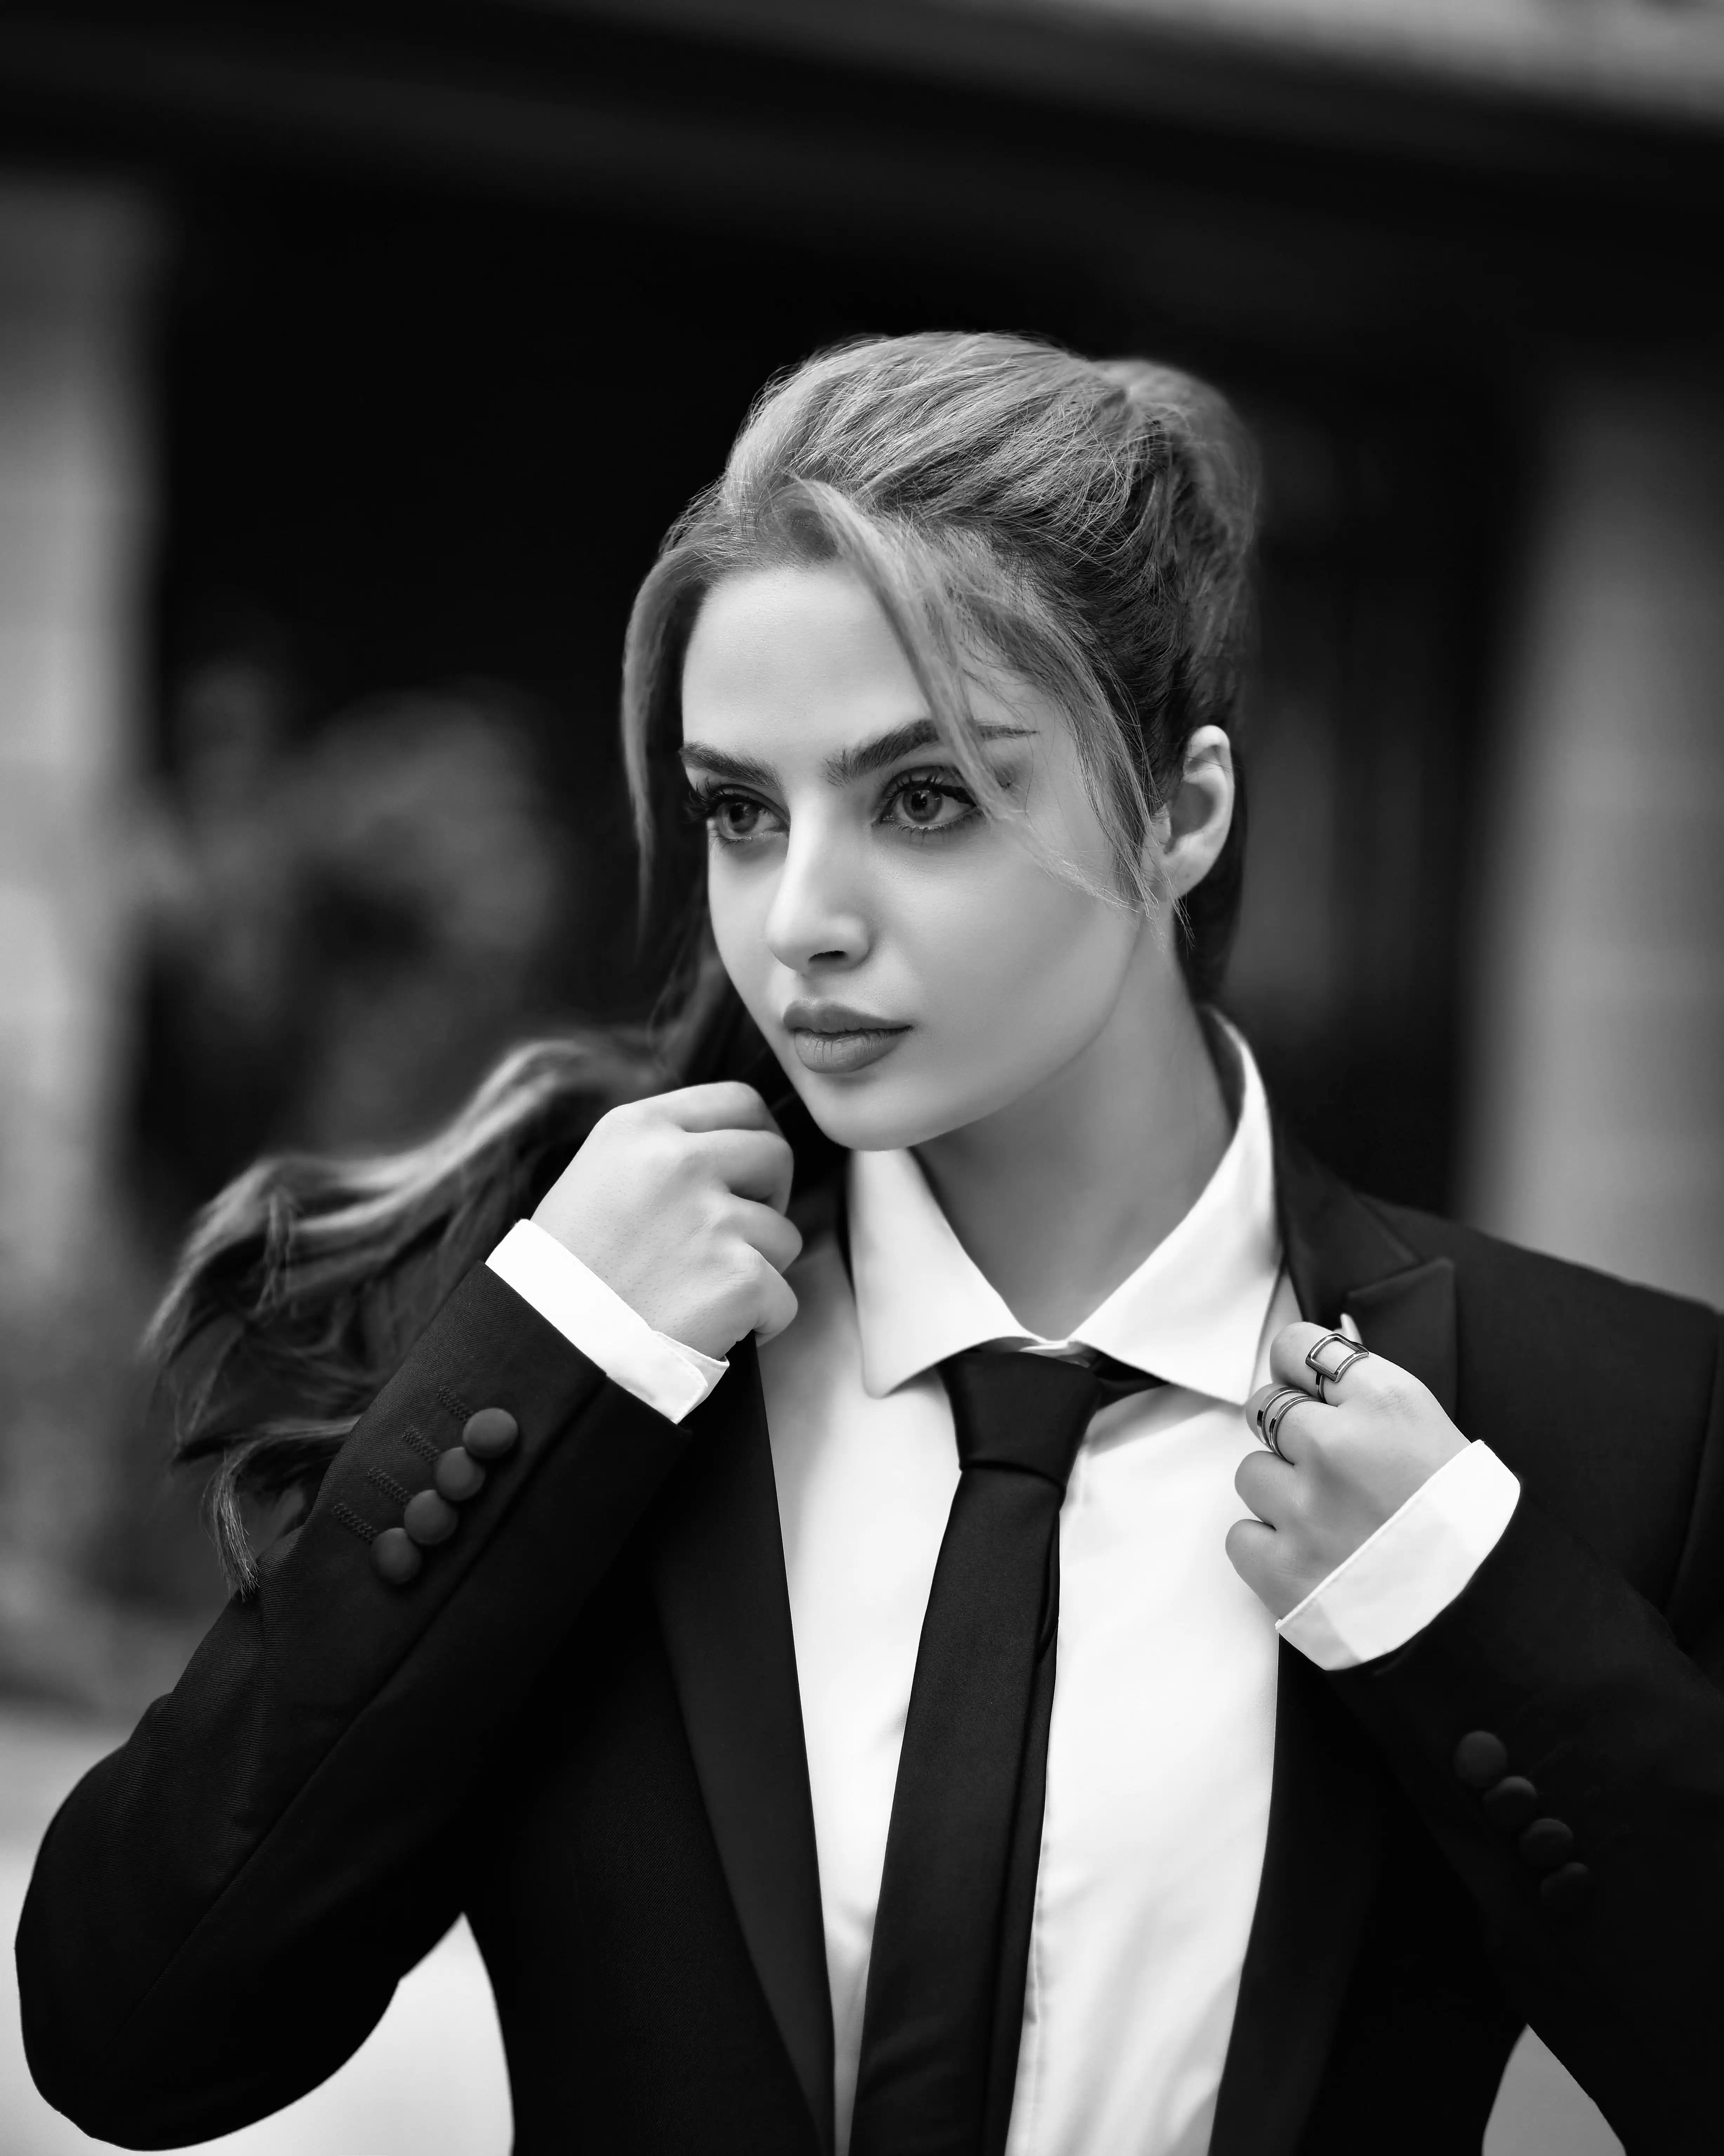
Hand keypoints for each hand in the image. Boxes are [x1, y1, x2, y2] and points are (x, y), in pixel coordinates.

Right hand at [533, 1082, 801, 1359]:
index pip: (739, 1102)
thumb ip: (658, 1154)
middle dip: (769, 1199)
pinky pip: (783, 1299)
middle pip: (774, 1156)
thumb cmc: (566, 1275)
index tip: (750, 1175)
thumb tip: (727, 1151)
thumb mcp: (597, 1179)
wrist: (550, 1349)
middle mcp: (679, 1162)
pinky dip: (761, 1322)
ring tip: (702, 1294)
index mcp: (639, 1129)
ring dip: (758, 1268)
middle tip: (737, 1238)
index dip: (756, 1138)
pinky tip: (716, 1330)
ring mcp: (712, 1219)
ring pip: (783, 1234)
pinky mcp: (739, 1278)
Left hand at [1227, 1322, 1466, 1618]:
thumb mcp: (1430, 1432)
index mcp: (1384, 1404)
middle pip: (1265, 1405)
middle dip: (1286, 1431)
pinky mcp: (1281, 1567)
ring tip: (1331, 1521)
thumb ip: (1365, 1397)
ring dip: (1281, 1494)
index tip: (1305, 1389)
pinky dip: (1270, 1547)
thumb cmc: (1459, 1522)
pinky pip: (1242, 1535)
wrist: (1480, 1617)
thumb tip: (1307, 1368)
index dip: (1298, 1370)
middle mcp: (1336, 1447)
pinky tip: (1314, 1557)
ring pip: (1251, 1473)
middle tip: (1322, 1464)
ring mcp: (1304, 1509)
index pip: (1298, 1346)